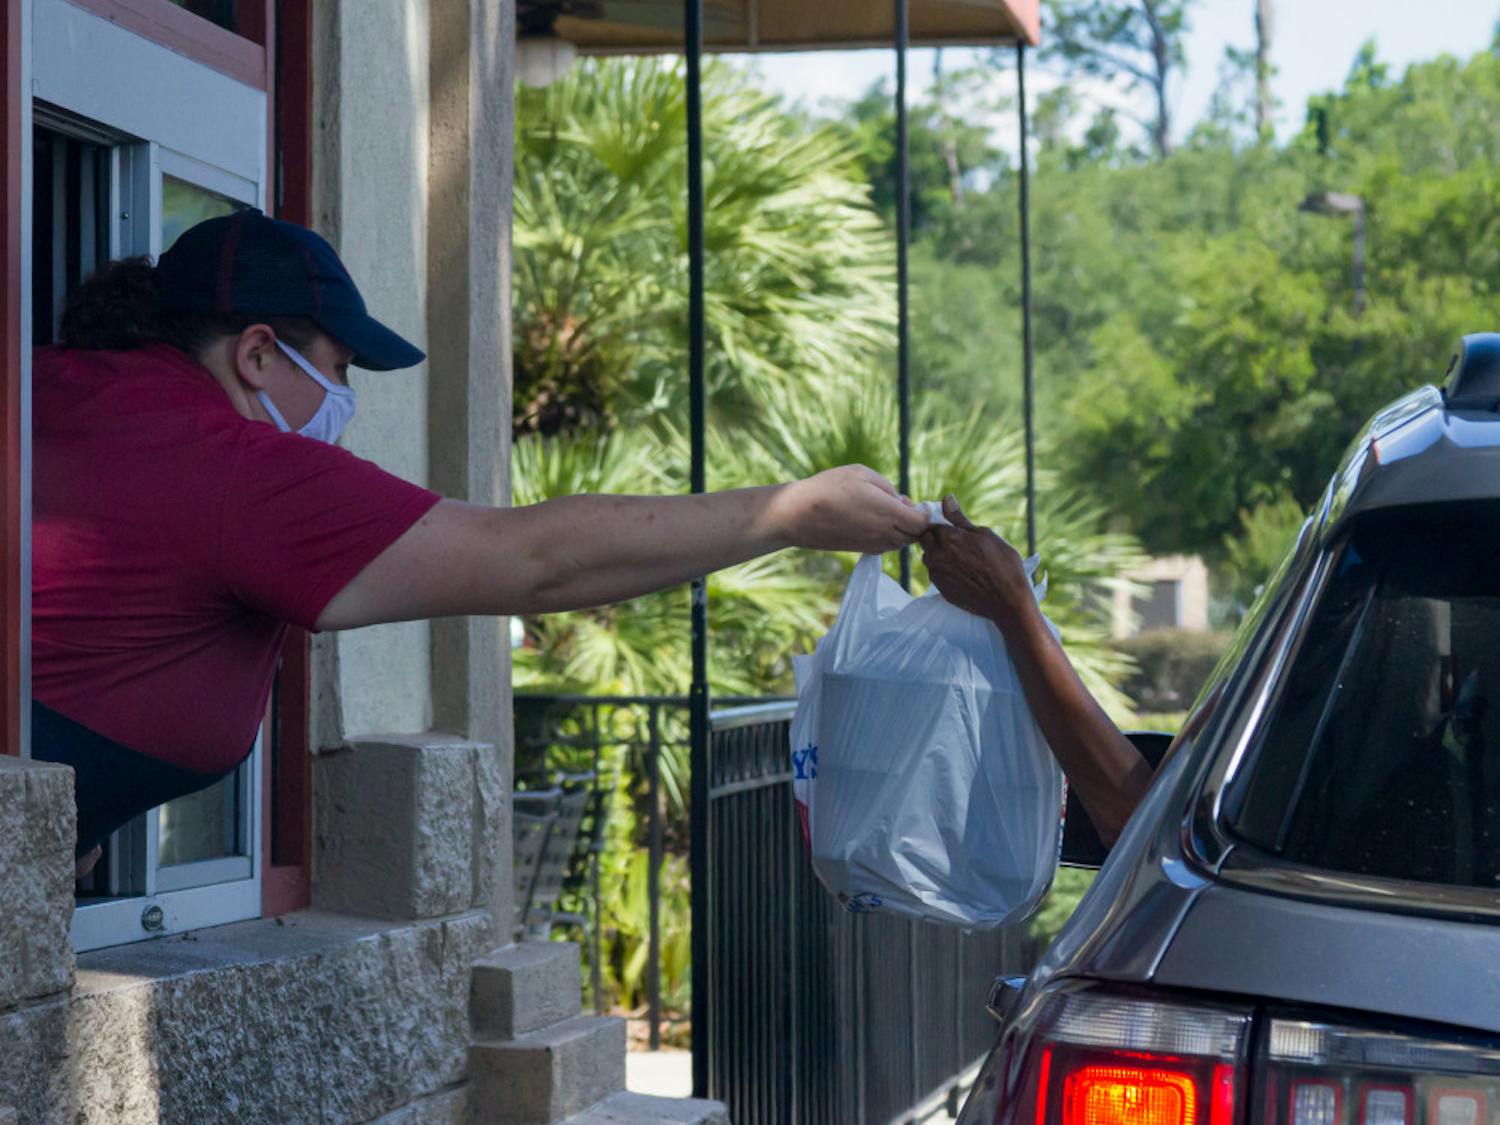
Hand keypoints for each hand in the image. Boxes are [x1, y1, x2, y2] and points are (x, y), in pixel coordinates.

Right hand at [773, 465, 929, 553]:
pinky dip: (888, 536)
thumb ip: (888, 487)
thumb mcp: (862, 474)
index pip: (922, 523)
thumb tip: (902, 502)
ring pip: (900, 543)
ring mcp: (872, 544)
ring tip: (887, 512)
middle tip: (903, 506)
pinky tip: (875, 521)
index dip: (925, 514)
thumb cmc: (829, 488)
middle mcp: (884, 533)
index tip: (918, 504)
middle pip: (914, 536)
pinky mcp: (862, 550)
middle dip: (915, 522)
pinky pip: (886, 546)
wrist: (798, 515)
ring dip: (902, 530)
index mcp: (888, 512)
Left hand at [920, 496, 1034, 628]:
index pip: (932, 525)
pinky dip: (944, 571)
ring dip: (939, 555)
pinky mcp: (940, 590)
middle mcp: (936, 556)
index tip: (954, 531)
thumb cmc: (1002, 564)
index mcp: (948, 538)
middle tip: (957, 544)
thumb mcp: (984, 535)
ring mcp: (936, 575)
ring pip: (929, 558)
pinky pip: (936, 574)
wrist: (1008, 601)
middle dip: (936, 539)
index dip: (942, 526)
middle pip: (925, 541)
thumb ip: (960, 519)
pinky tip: (963, 574)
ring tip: (962, 560)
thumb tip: (947, 499)